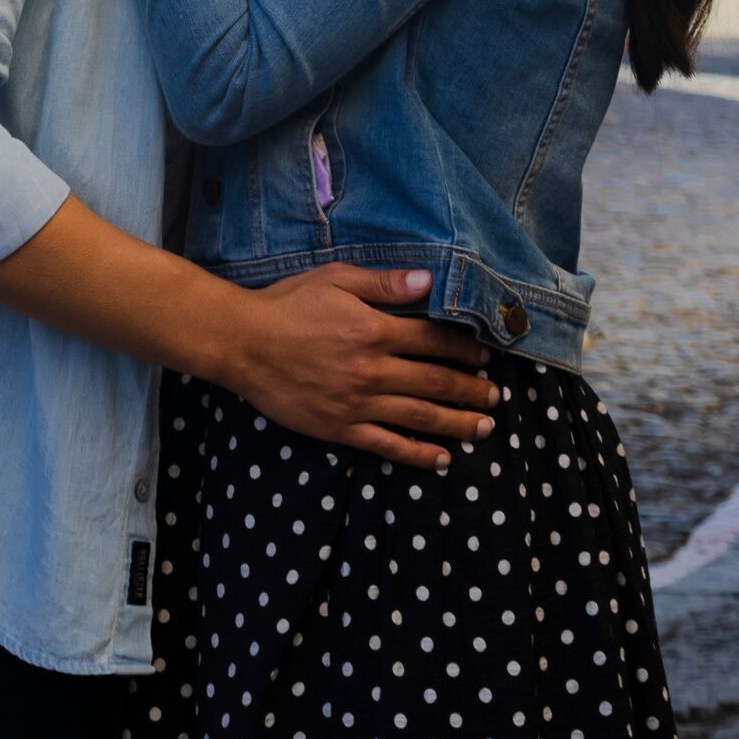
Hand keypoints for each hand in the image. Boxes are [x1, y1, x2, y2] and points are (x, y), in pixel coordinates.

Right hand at [217, 265, 499, 469]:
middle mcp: (371, 370)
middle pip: (433, 382)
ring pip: (418, 417)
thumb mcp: (336, 279)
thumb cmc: (289, 304)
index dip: (463, 349)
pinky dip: (417, 454)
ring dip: (456, 423)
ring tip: (484, 428)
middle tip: (495, 397)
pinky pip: (387, 445)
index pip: (432, 340)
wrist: (243, 344)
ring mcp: (357, 404)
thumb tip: (428, 282)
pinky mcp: (341, 428)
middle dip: (469, 390)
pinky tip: (441, 459)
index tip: (485, 357)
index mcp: (373, 330)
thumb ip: (384, 283)